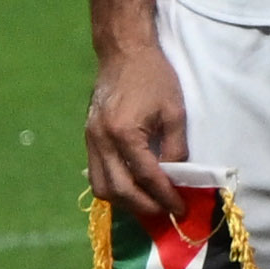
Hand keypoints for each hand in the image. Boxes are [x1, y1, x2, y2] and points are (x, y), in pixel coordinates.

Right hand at [82, 48, 186, 222]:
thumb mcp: (175, 111)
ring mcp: (91, 140)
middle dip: (144, 206)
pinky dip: (114, 187)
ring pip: (101, 186)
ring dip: (125, 201)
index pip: (147, 176)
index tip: (181, 209)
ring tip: (150, 206)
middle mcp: (101, 141)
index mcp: (124, 133)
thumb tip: (178, 177)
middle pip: (119, 189)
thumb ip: (176, 147)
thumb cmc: (154, 78)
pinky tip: (132, 189)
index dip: (165, 196)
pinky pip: (96, 173)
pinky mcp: (88, 138)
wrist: (123, 54)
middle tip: (166, 214)